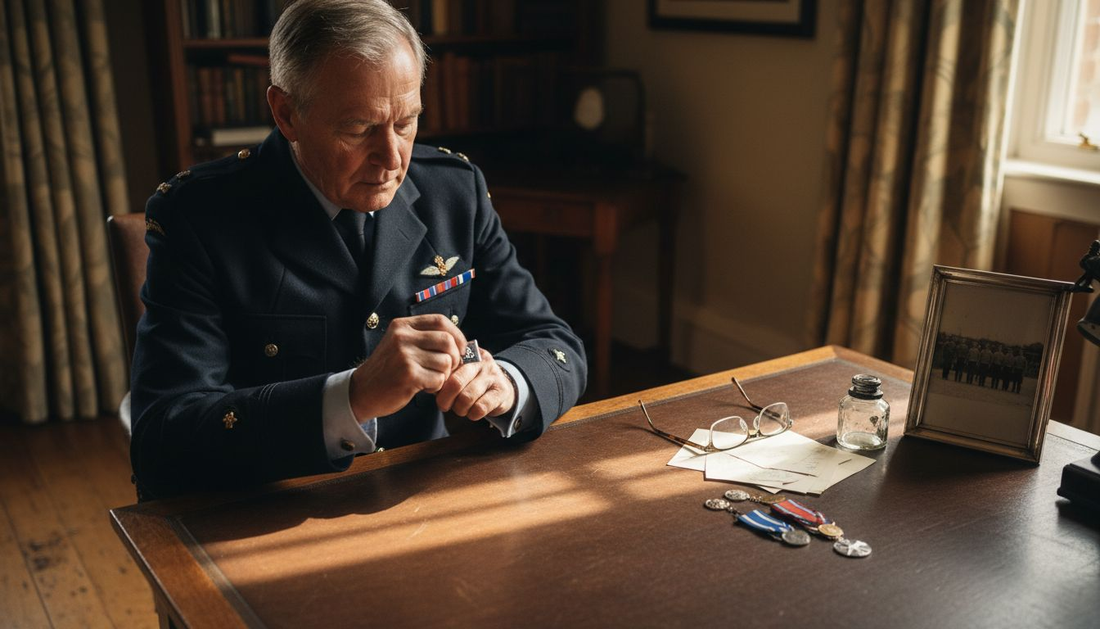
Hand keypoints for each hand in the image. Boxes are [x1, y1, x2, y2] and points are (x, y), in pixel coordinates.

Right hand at [349, 314, 466, 419]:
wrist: (362, 391)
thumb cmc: (388, 369)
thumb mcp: (400, 344)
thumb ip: (424, 338)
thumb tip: (461, 342)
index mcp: (402, 325)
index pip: (441, 321)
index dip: (457, 335)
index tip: (461, 349)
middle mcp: (402, 337)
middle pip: (447, 341)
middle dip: (455, 357)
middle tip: (448, 369)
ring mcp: (405, 356)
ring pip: (445, 362)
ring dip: (443, 375)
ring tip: (429, 379)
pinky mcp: (408, 375)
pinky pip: (439, 379)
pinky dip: (436, 387)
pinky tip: (423, 387)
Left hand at [435, 348, 516, 420]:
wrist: (502, 388)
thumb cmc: (473, 382)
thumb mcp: (460, 372)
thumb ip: (445, 375)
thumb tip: (430, 386)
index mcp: (467, 353)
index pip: (446, 367)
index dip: (438, 384)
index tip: (437, 392)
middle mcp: (481, 361)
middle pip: (456, 382)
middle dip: (445, 399)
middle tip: (444, 406)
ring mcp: (493, 375)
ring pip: (467, 397)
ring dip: (460, 409)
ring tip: (461, 409)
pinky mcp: (501, 391)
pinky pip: (480, 407)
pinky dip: (472, 414)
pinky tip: (473, 412)